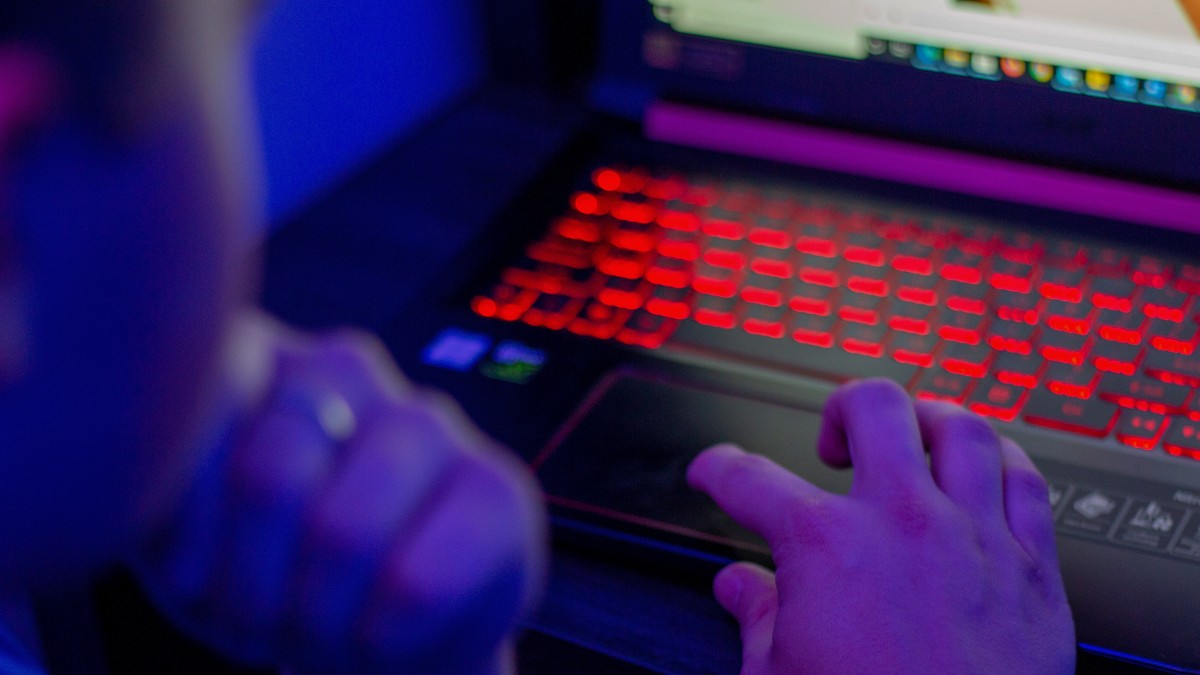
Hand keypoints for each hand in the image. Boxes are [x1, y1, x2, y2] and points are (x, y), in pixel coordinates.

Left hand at [132, 314, 546, 673]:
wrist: (375, 636)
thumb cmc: (272, 578)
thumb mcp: (186, 539)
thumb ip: (172, 474)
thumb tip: (162, 453)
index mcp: (259, 361)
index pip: (209, 404)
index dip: (191, 525)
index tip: (195, 574)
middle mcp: (346, 369)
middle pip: (274, 476)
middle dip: (253, 585)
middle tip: (263, 618)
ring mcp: (428, 419)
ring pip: (345, 530)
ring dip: (317, 617)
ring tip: (321, 627)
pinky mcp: (496, 488)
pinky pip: (419, 581)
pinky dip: (383, 636)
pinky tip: (382, 632)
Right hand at [688, 378, 1074, 673]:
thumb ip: (755, 617)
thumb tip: (736, 587)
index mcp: (825, 546)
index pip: (750, 479)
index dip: (718, 469)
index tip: (716, 472)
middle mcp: (903, 523)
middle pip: (872, 405)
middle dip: (840, 409)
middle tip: (831, 443)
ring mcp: (974, 539)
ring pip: (961, 428)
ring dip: (926, 420)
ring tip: (910, 435)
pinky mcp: (1033, 570)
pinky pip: (1028, 482)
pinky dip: (1003, 461)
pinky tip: (984, 470)